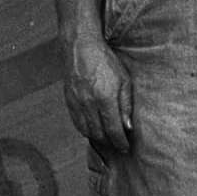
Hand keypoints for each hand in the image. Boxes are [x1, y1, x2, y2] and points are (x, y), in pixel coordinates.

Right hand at [60, 30, 133, 154]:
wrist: (81, 47)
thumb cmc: (106, 61)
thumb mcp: (124, 80)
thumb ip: (126, 104)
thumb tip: (128, 126)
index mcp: (105, 98)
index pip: (113, 129)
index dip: (120, 142)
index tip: (125, 147)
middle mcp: (89, 104)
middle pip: (99, 134)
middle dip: (110, 143)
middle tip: (118, 147)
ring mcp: (77, 103)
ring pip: (86, 131)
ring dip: (98, 139)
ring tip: (106, 140)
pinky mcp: (68, 101)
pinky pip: (76, 123)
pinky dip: (85, 130)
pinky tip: (93, 130)